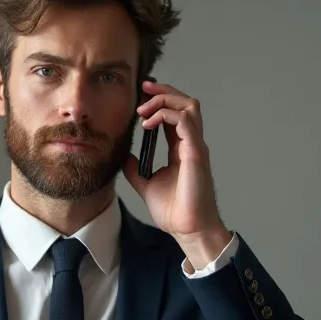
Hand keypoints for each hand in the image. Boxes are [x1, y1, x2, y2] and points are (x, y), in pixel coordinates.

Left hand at [124, 80, 232, 269]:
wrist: (187, 229)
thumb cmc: (175, 211)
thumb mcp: (146, 184)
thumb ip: (136, 168)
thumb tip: (124, 157)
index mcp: (181, 148)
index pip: (175, 113)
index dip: (161, 99)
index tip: (142, 93)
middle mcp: (191, 143)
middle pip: (185, 102)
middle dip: (164, 91)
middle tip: (143, 89)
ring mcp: (196, 146)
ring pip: (189, 106)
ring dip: (165, 100)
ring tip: (144, 110)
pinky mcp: (196, 153)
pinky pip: (185, 122)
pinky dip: (166, 115)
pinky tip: (149, 124)